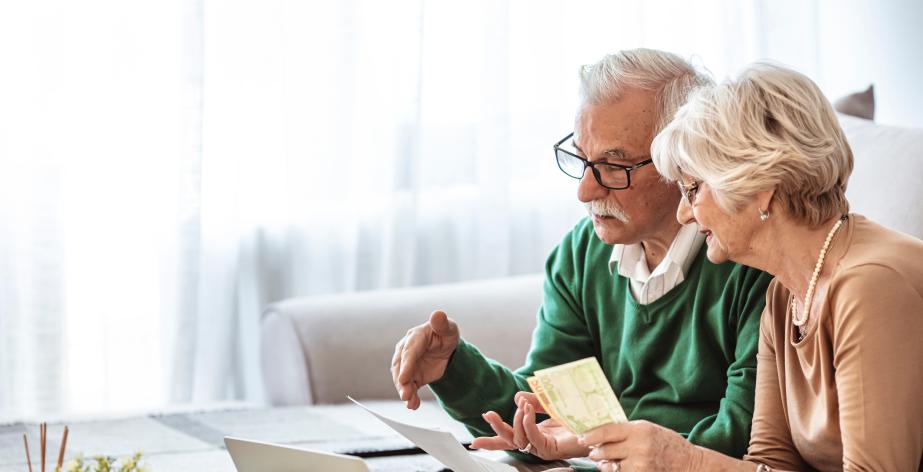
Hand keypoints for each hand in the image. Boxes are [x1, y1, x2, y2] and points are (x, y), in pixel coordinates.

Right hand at [391, 310, 459, 409]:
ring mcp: (408, 364)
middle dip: (402, 382)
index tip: (403, 378)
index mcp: (415, 336)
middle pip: (400, 367)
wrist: (446, 347)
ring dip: (405, 391)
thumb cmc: (446, 333)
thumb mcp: (448, 328)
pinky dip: (410, 397)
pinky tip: (413, 405)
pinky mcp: (411, 376)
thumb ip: (442, 323)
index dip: (406, 365)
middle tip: (405, 395)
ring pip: (402, 379)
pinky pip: (409, 387)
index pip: (409, 351)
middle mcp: (406, 350)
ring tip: (410, 403)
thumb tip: (437, 314)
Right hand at [471, 392, 589, 460]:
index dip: (492, 439)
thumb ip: (535, 400)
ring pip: (518, 439)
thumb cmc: (579, 415)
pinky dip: (527, 424)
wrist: (600, 424)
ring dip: (516, 420)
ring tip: (522, 406)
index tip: (473, 442)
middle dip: (497, 428)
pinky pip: (532, 438)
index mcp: (535, 433)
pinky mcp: (550, 449)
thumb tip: (517, 397)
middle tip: (489, 413)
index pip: (510, 437)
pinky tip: (527, 411)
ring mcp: (543, 447)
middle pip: (509, 440)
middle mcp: (537, 442)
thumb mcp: (552, 402)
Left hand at [579, 420, 703, 471]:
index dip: (591, 435)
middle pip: (605, 450)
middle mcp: (638, 447)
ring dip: (603, 464)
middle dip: (596, 451)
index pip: (607, 431)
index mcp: (639, 430)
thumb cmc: (666, 443)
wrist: (689, 464)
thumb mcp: (648, 429)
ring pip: (610, 466)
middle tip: (592, 451)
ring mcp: (640, 464)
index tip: (581, 438)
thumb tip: (601, 432)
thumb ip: (626, 430)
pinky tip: (616, 468)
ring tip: (602, 461)